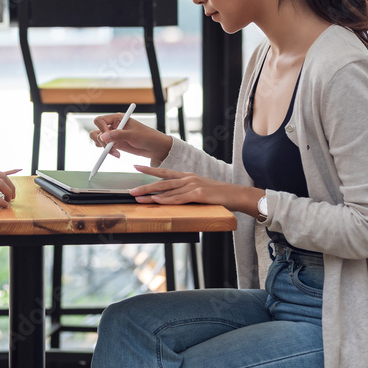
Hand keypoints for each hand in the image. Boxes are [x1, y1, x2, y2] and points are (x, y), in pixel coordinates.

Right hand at [89, 113, 169, 160]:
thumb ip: (117, 135)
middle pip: (96, 131)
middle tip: (109, 148)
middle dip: (101, 140)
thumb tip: (103, 137)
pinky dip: (107, 152)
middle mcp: (113, 126)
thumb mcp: (133, 135)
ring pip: (98, 139)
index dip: (101, 129)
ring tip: (115, 152)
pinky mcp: (114, 144)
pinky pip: (104, 147)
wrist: (154, 148)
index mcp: (117, 118)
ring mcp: (113, 135)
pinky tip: (117, 154)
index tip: (107, 137)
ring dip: (103, 147)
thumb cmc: (147, 137)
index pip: (100, 120)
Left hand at [129, 165, 261, 214]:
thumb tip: (172, 197)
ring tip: (138, 197)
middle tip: (131, 189)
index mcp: (187, 176)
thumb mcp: (199, 190)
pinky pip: (179, 198)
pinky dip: (167, 200)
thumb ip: (185, 191)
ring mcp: (193, 185)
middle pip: (162, 182)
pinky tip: (157, 201)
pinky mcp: (198, 194)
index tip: (136, 166)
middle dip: (145, 186)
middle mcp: (188, 178)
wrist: (236, 194)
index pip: (164, 172)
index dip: (149, 169)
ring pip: (167, 191)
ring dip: (151, 195)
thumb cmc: (218, 195)